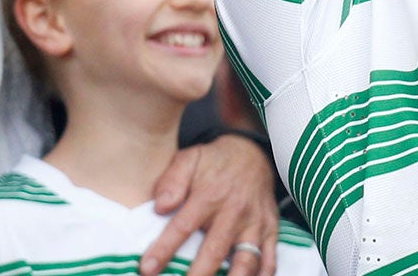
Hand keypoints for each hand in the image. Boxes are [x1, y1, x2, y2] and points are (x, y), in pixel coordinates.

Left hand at [142, 134, 278, 275]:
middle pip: (214, 252)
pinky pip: (270, 259)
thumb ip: (172, 180)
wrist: (252, 153)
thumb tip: (160, 207)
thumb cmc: (214, 162)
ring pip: (246, 261)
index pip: (183, 226)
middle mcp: (234, 212)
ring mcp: (255, 224)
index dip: (164, 250)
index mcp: (209, 195)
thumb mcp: (190, 158)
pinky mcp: (271, 230)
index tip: (147, 269)